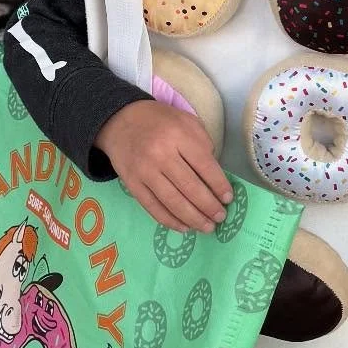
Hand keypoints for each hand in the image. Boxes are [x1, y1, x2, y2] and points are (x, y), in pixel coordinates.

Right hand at [96, 100, 232, 233]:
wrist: (120, 120)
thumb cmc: (160, 121)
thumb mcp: (187, 121)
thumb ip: (203, 145)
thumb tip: (214, 177)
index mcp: (179, 136)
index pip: (205, 166)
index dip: (219, 186)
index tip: (228, 199)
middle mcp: (161, 154)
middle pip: (190, 188)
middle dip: (209, 207)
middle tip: (220, 217)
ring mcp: (144, 171)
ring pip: (173, 202)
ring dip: (193, 219)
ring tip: (207, 227)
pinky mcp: (132, 184)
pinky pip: (153, 207)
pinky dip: (170, 221)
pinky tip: (184, 227)